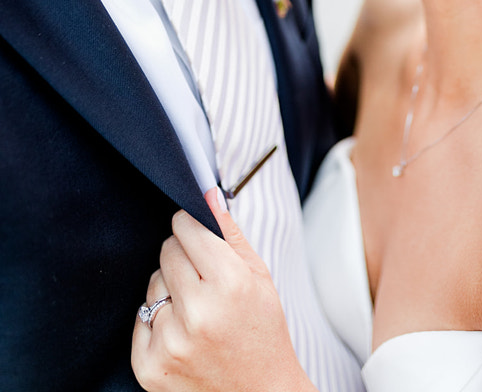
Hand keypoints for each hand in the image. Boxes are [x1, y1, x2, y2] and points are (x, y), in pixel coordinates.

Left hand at [132, 189, 314, 391]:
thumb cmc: (263, 331)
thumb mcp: (259, 277)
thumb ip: (231, 233)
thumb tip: (207, 194)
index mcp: (229, 284)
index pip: (187, 228)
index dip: (191, 225)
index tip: (194, 229)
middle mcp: (198, 313)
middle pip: (167, 251)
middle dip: (183, 256)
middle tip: (204, 277)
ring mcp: (170, 342)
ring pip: (153, 283)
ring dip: (170, 289)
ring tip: (198, 310)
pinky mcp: (149, 366)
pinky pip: (141, 318)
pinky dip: (158, 321)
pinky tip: (183, 333)